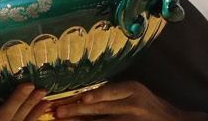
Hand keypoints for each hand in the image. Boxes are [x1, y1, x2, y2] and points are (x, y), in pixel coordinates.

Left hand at [52, 80, 190, 119]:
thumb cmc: (149, 104)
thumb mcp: (135, 91)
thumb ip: (115, 92)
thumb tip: (83, 96)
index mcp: (132, 89)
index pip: (109, 92)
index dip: (93, 95)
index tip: (77, 98)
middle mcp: (132, 104)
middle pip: (100, 108)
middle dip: (77, 111)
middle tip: (58, 113)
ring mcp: (129, 120)